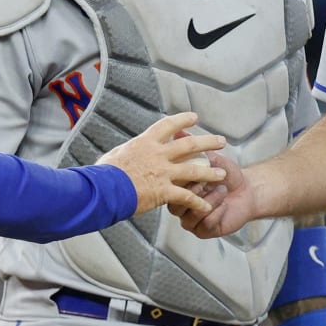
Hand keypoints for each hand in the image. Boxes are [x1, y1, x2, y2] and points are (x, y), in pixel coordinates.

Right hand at [98, 112, 224, 216]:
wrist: (102, 189)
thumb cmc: (102, 174)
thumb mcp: (114, 155)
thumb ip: (127, 152)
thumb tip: (125, 151)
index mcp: (145, 143)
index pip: (168, 126)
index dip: (183, 120)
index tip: (195, 117)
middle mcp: (158, 154)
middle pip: (189, 145)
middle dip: (208, 142)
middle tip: (222, 141)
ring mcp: (163, 173)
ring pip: (194, 170)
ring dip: (210, 172)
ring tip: (222, 174)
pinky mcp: (164, 191)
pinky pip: (186, 197)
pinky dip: (198, 203)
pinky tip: (207, 207)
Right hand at [175, 152, 255, 238]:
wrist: (248, 190)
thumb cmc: (227, 175)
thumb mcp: (209, 158)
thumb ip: (193, 148)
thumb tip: (180, 132)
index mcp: (178, 189)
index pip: (168, 188)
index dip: (180, 181)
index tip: (195, 172)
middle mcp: (181, 206)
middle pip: (175, 206)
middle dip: (193, 192)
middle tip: (207, 183)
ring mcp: (191, 220)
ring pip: (191, 216)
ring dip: (209, 201)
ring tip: (221, 191)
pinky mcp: (204, 231)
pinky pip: (204, 224)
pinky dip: (217, 212)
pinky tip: (224, 204)